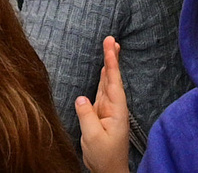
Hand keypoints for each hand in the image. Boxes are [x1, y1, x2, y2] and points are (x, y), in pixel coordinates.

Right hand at [75, 36, 129, 172]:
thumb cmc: (104, 157)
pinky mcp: (101, 115)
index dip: (112, 63)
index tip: (111, 45)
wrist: (109, 172)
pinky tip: (104, 71)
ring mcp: (108, 111)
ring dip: (108, 66)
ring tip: (110, 48)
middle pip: (113, 78)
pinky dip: (103, 79)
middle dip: (112, 58)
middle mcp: (114, 108)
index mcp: (116, 111)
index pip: (114, 82)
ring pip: (108, 83)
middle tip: (112, 39)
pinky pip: (101, 92)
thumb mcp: (93, 137)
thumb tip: (81, 97)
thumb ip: (86, 116)